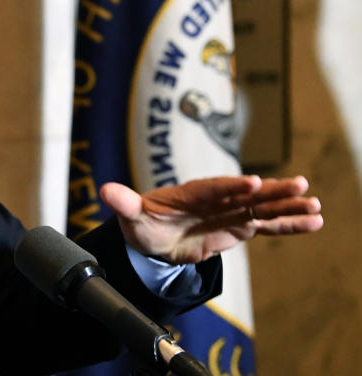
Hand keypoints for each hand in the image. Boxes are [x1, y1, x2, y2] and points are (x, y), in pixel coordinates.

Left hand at [100, 175, 322, 264]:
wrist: (152, 237)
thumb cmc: (141, 222)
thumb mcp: (130, 215)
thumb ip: (124, 203)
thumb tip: (105, 190)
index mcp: (190, 192)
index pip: (214, 188)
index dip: (232, 185)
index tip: (253, 183)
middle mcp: (214, 198)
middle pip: (246, 194)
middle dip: (272, 190)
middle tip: (300, 185)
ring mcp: (229, 212)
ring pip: (262, 209)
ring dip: (288, 207)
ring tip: (315, 207)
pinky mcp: (238, 227)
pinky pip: (266, 226)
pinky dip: (288, 224)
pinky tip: (313, 222)